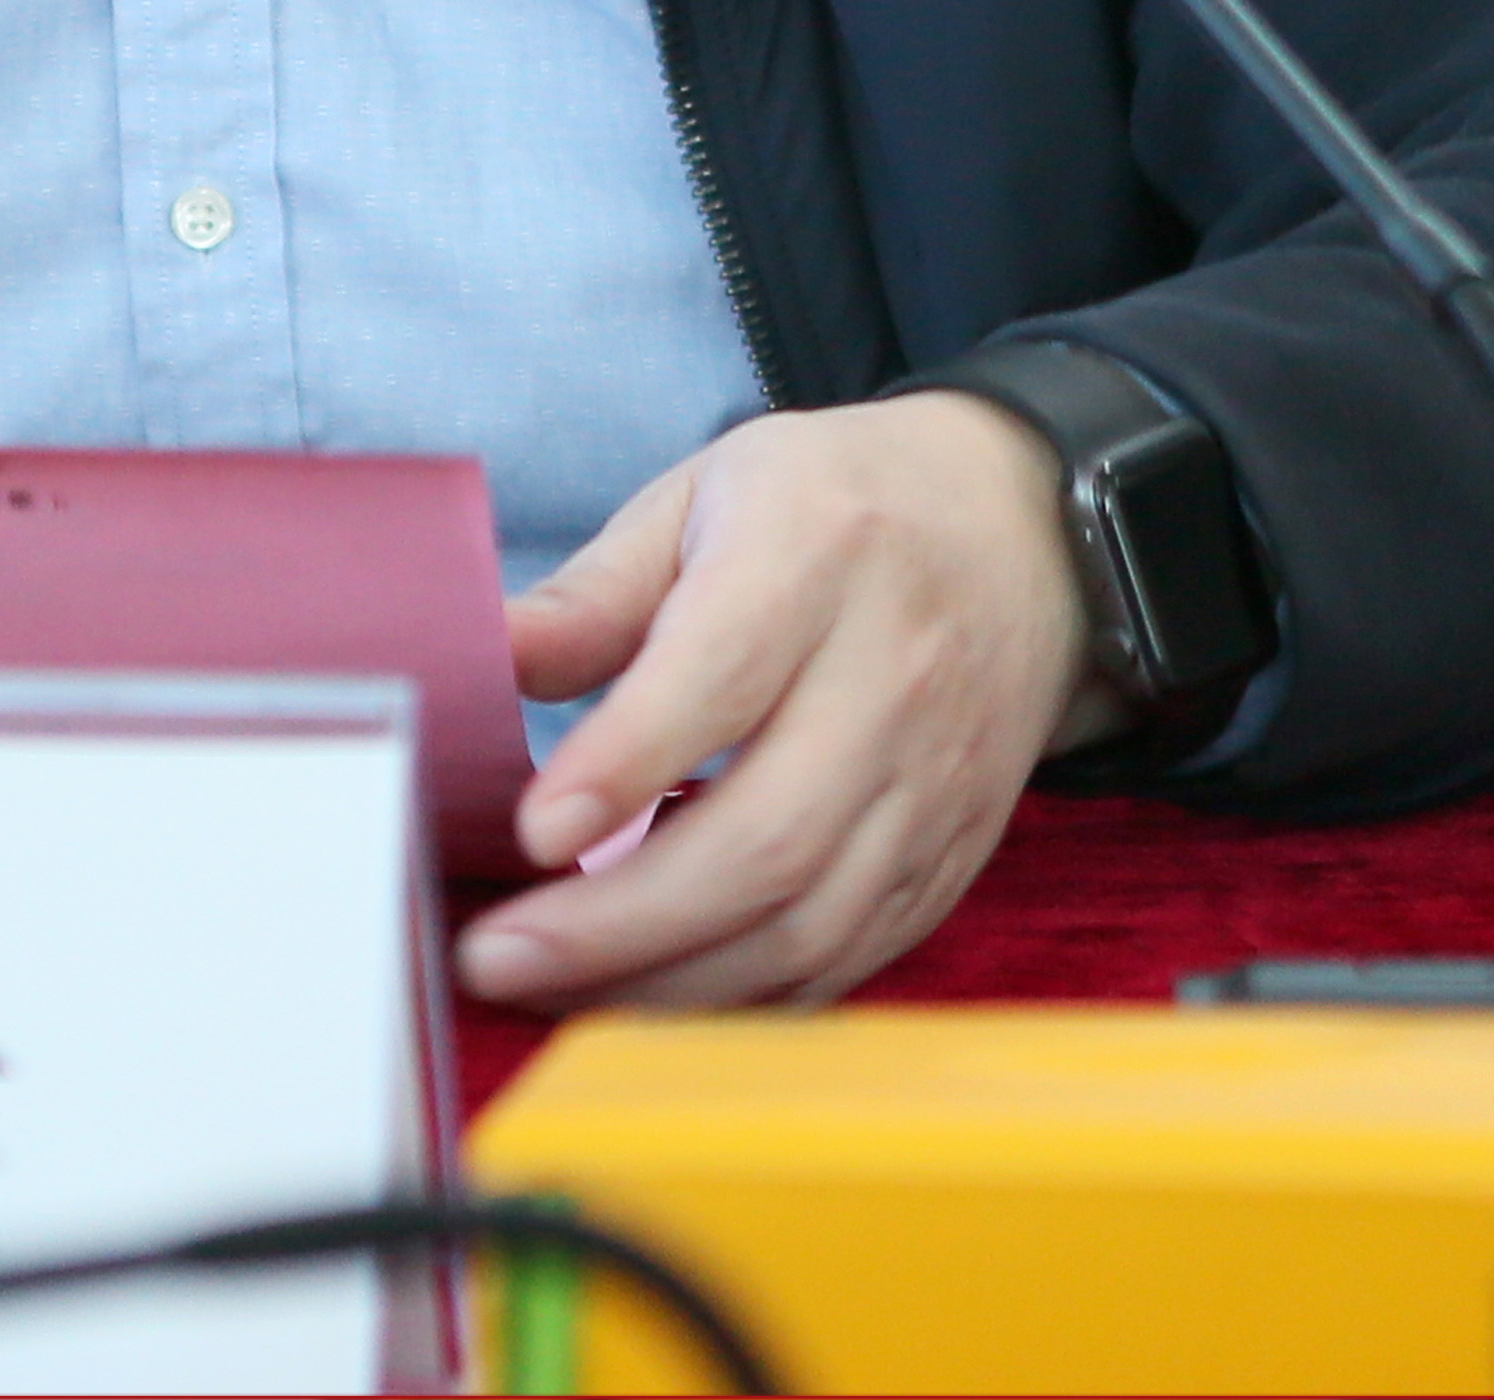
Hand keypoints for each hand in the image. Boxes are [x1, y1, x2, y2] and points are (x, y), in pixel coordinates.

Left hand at [455, 391, 1118, 1012]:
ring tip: (551, 991)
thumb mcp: (705, 498)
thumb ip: (592, 595)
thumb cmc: (830, 510)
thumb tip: (474, 659)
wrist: (1019, 532)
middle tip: (497, 955)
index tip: (532, 830)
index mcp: (816, 555)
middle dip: (621, 921)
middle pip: (768, 836)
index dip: (624, 763)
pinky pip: (849, 957)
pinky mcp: (952, 855)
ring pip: (810, 922)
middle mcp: (893, 677)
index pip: (722, 676)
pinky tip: (652, 993)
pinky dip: (745, 996)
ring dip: (670, 982)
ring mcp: (934, 780)